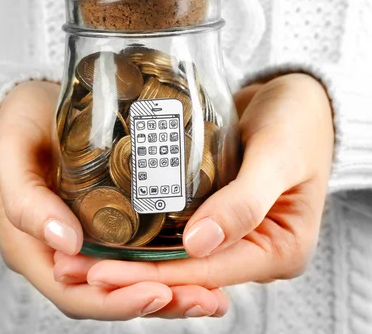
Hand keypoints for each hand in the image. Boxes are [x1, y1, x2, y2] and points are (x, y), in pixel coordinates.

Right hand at [0, 81, 227, 318]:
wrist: (35, 101)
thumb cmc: (16, 125)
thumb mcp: (9, 154)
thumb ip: (26, 199)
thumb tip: (66, 243)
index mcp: (32, 248)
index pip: (75, 294)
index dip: (116, 302)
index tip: (158, 293)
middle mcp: (63, 253)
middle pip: (111, 296)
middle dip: (159, 303)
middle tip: (205, 301)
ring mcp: (90, 238)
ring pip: (130, 280)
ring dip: (172, 291)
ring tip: (214, 297)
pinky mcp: (112, 220)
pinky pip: (140, 252)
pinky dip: (171, 263)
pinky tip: (204, 261)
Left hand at [81, 73, 333, 288]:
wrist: (299, 96)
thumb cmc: (299, 120)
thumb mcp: (279, 154)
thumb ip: (246, 200)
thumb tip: (198, 244)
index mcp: (280, 251)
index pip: (206, 273)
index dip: (153, 275)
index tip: (100, 271)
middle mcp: (256, 252)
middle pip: (185, 271)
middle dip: (130, 274)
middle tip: (71, 267)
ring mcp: (236, 235)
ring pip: (176, 255)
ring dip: (130, 257)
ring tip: (76, 255)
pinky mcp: (217, 215)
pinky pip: (177, 231)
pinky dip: (144, 233)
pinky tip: (105, 229)